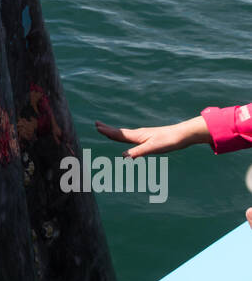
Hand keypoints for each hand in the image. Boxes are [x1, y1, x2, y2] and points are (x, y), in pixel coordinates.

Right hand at [95, 115, 210, 157]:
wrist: (183, 135)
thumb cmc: (169, 141)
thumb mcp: (153, 148)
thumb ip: (138, 152)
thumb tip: (123, 156)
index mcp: (138, 136)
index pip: (119, 134)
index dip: (107, 132)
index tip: (97, 127)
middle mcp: (139, 134)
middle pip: (120, 132)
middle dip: (108, 129)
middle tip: (97, 124)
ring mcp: (144, 136)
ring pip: (126, 134)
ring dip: (116, 133)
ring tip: (109, 132)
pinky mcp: (150, 138)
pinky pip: (133, 138)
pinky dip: (125, 137)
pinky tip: (129, 141)